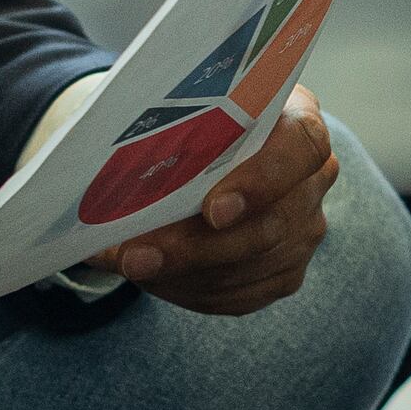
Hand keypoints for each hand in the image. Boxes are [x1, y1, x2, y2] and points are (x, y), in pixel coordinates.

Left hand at [93, 86, 337, 314]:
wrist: (197, 152)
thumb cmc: (190, 125)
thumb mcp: (179, 115)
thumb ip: (163, 138)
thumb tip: (97, 182)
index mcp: (297, 117)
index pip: (303, 146)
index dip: (261, 181)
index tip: (212, 211)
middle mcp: (312, 175)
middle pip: (272, 221)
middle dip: (198, 246)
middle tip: (138, 255)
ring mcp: (305, 226)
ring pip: (252, 265)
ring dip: (184, 271)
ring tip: (129, 263)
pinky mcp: (287, 271)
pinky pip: (242, 294)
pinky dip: (191, 288)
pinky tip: (155, 275)